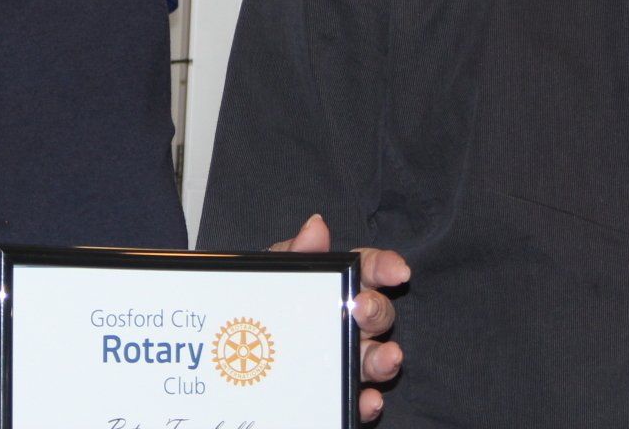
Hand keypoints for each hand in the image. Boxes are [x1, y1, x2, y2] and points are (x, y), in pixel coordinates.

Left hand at [271, 213, 407, 421]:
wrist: (230, 350)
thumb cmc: (263, 302)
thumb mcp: (272, 275)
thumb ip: (295, 253)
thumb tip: (316, 225)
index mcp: (336, 285)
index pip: (368, 269)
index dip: (385, 266)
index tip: (398, 270)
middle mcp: (348, 321)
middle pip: (377, 313)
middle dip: (377, 309)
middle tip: (361, 309)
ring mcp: (344, 358)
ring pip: (375, 358)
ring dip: (385, 359)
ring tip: (388, 357)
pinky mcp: (336, 391)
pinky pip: (357, 398)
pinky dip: (367, 401)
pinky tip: (368, 399)